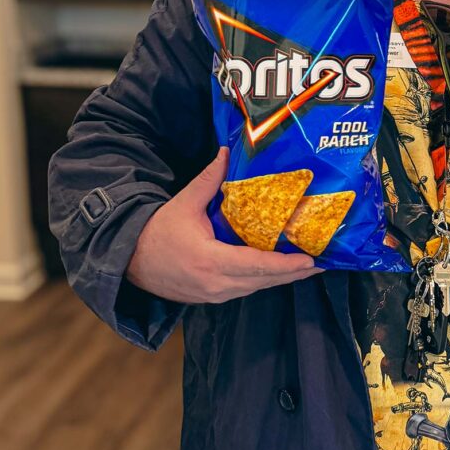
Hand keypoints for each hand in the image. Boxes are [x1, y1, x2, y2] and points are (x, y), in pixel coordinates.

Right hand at [126, 147, 322, 302]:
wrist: (128, 261)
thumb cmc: (156, 232)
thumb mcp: (183, 204)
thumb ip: (208, 180)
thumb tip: (226, 152)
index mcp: (211, 261)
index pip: (256, 266)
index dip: (286, 265)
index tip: (310, 260)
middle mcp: (217, 284)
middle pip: (264, 281)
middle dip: (294, 273)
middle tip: (320, 263)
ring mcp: (215, 295)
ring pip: (257, 288)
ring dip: (282, 278)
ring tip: (307, 267)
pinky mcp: (212, 298)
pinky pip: (246, 290)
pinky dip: (264, 280)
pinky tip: (280, 271)